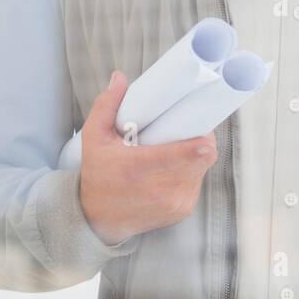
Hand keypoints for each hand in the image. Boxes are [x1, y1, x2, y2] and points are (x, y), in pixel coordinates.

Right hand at [79, 70, 219, 245]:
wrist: (97, 219)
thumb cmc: (98, 175)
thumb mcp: (93, 138)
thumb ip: (107, 106)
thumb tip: (119, 78)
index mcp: (136, 170)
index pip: (175, 158)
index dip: (196, 146)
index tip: (205, 137)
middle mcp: (158, 190)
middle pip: (200, 159)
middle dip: (200, 139)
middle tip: (189, 127)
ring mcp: (173, 203)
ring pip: (202, 167)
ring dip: (197, 154)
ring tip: (181, 145)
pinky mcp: (182, 210)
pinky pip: (198, 180)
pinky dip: (193, 170)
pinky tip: (178, 165)